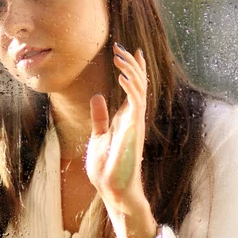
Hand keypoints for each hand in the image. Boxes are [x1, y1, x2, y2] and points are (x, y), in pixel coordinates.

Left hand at [85, 43, 147, 208]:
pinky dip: (130, 88)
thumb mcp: (98, 136)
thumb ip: (100, 117)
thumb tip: (97, 96)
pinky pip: (136, 104)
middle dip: (131, 63)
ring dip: (131, 71)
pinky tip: (122, 76)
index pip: (133, 87)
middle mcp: (133, 117)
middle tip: (119, 47)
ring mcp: (135, 123)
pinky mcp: (133, 130)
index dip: (134, 68)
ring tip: (119, 56)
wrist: (112, 190)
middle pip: (138, 83)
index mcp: (125, 117)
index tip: (130, 49)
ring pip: (139, 89)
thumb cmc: (107, 168)